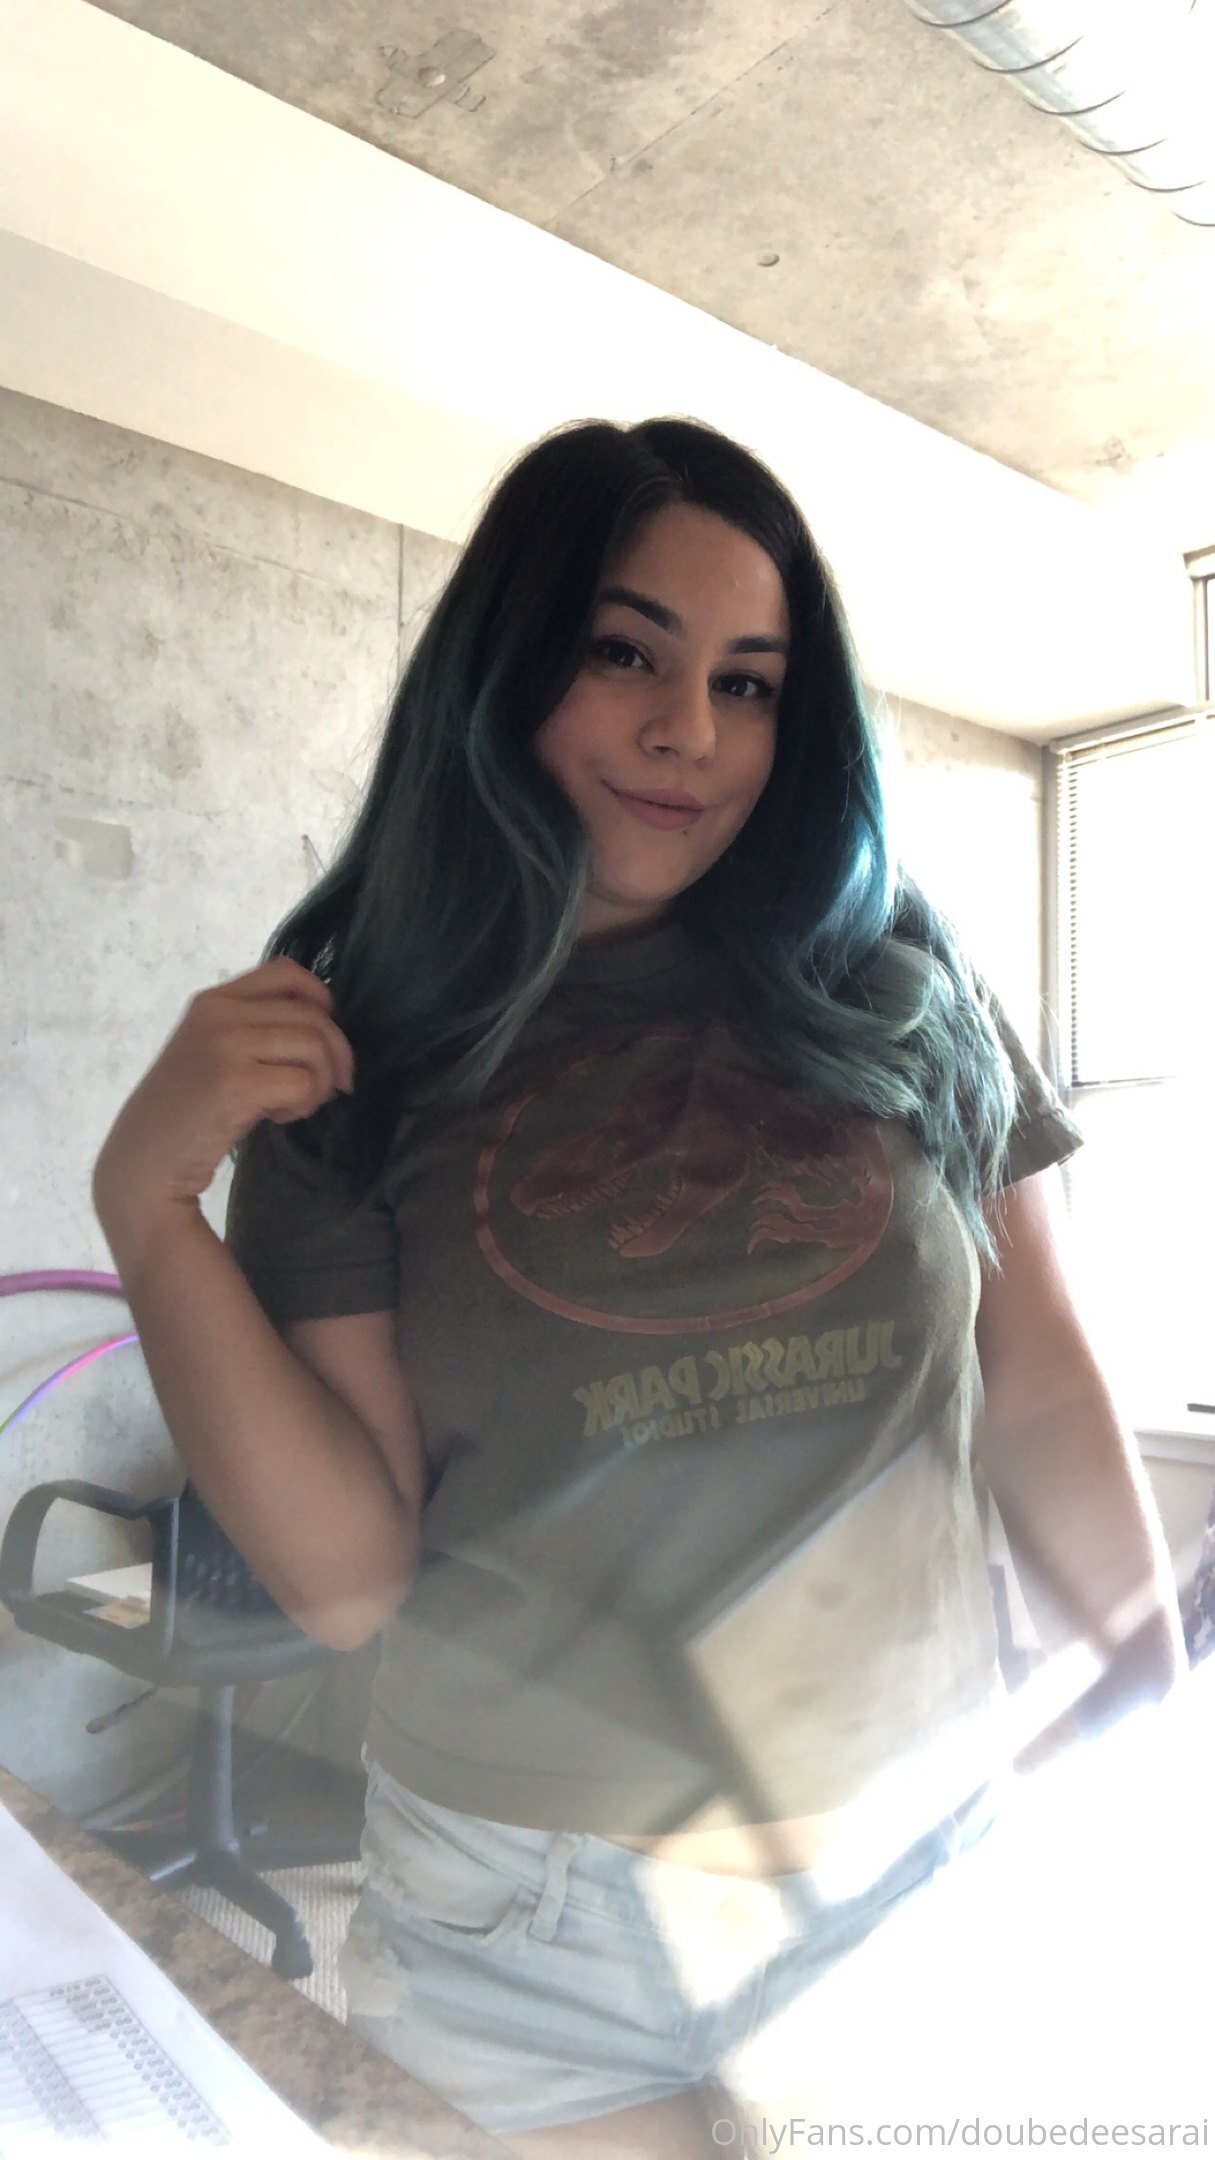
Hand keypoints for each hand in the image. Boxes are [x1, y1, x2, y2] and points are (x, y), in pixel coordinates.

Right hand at [93, 957, 354, 1237]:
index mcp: (214, 1000)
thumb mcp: (215, 1052)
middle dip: (335, 1055)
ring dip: (320, 1083)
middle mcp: (218, 1012)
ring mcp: (224, 1045)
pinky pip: (303, 1083)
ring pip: (314, 1046)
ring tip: (295, 1105)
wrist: (143, 1161)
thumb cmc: (185, 1113)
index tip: (323, 1040)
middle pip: (312, 1014)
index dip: (321, 1001)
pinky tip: (278, 1117)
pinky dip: (304, 1104)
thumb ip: (256, 1029)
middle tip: (328, 1089)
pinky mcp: (235, 1083)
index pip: (287, 972)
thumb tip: (326, 1027)